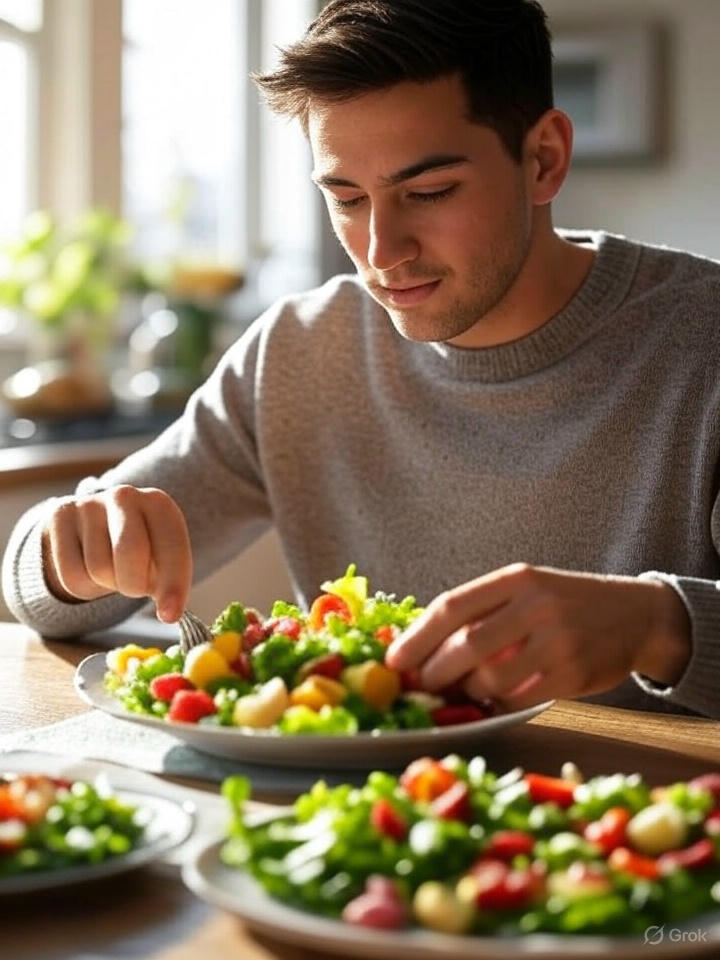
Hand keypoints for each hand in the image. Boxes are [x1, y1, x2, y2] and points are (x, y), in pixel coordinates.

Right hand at [41, 485, 191, 621]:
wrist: (97, 527)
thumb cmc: (140, 549)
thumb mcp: (161, 557)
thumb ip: (170, 581)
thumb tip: (169, 612)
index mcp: (160, 504)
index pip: (172, 547)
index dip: (173, 584)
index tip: (170, 615)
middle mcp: (125, 496)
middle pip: (131, 554)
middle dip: (134, 585)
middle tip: (135, 588)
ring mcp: (90, 504)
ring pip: (98, 569)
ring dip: (107, 585)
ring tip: (111, 570)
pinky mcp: (60, 516)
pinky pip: (71, 574)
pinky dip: (83, 586)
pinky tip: (88, 567)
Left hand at [386, 563, 690, 710]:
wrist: (637, 614)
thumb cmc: (566, 604)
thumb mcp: (527, 590)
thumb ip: (483, 611)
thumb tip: (422, 647)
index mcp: (516, 579)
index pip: (452, 606)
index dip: (416, 637)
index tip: (393, 660)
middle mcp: (536, 604)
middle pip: (466, 644)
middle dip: (433, 670)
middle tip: (418, 685)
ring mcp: (558, 640)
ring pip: (491, 676)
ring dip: (468, 691)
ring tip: (463, 691)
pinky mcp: (574, 673)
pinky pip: (521, 698)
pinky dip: (498, 704)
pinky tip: (493, 700)